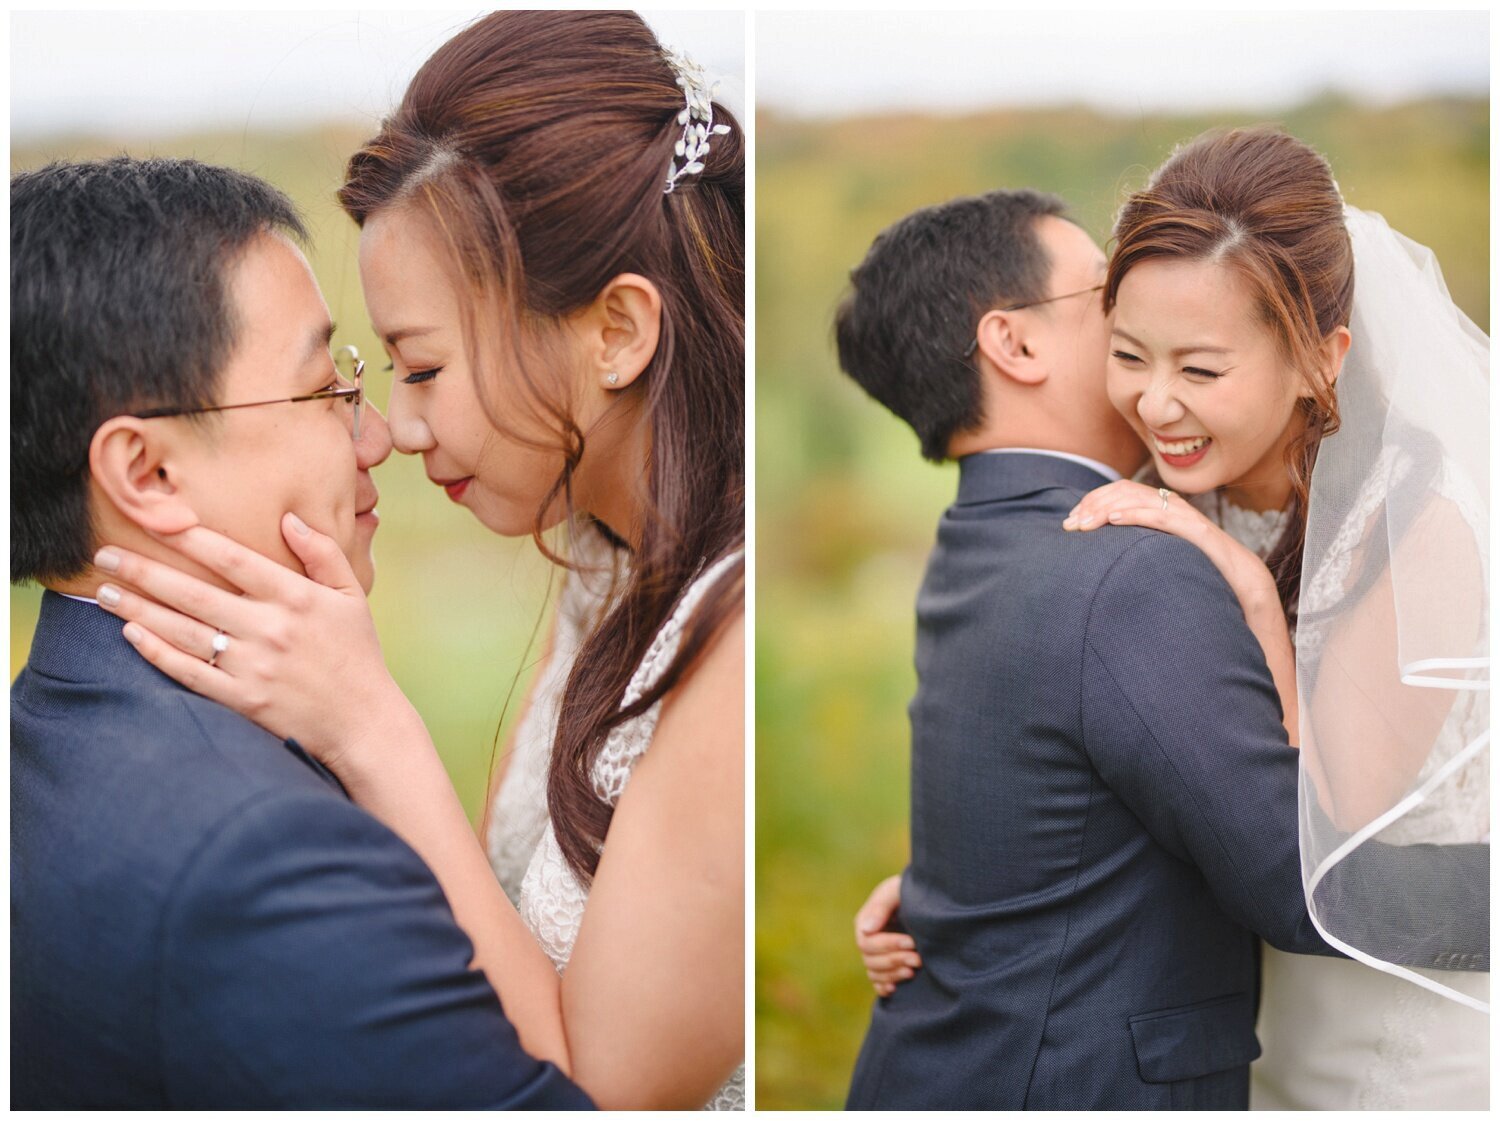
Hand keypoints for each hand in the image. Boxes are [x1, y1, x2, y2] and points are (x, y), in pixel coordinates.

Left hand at [93, 513, 413, 775]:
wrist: (364, 722)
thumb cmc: (358, 654)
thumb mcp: (351, 596)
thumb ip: (323, 552)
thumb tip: (289, 518)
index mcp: (296, 597)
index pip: (234, 559)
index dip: (191, 538)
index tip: (156, 522)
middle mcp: (270, 628)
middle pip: (193, 593)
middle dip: (143, 571)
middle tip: (104, 555)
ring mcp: (252, 666)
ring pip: (182, 630)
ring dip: (137, 609)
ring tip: (103, 592)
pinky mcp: (241, 699)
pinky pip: (188, 671)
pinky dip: (156, 652)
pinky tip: (131, 633)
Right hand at [854, 874, 920, 997]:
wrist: (925, 899)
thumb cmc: (909, 890)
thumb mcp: (895, 891)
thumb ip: (880, 907)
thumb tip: (865, 930)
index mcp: (865, 922)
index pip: (867, 943)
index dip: (889, 945)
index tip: (912, 942)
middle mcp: (867, 941)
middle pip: (870, 960)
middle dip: (895, 960)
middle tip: (918, 959)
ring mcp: (876, 956)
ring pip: (874, 974)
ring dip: (893, 975)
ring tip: (913, 971)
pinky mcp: (886, 968)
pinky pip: (877, 984)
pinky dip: (884, 988)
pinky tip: (895, 988)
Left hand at [1062, 481, 1278, 615]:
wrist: (1241, 581)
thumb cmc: (1197, 569)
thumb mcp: (1157, 555)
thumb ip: (1135, 547)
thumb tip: (1100, 555)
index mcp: (1160, 508)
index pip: (1119, 493)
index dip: (1091, 502)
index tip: (1070, 523)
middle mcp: (1170, 505)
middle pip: (1123, 491)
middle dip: (1092, 505)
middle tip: (1070, 525)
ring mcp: (1183, 514)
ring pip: (1138, 499)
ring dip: (1106, 508)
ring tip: (1083, 523)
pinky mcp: (1195, 529)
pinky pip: (1161, 515)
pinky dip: (1135, 514)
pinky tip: (1113, 521)